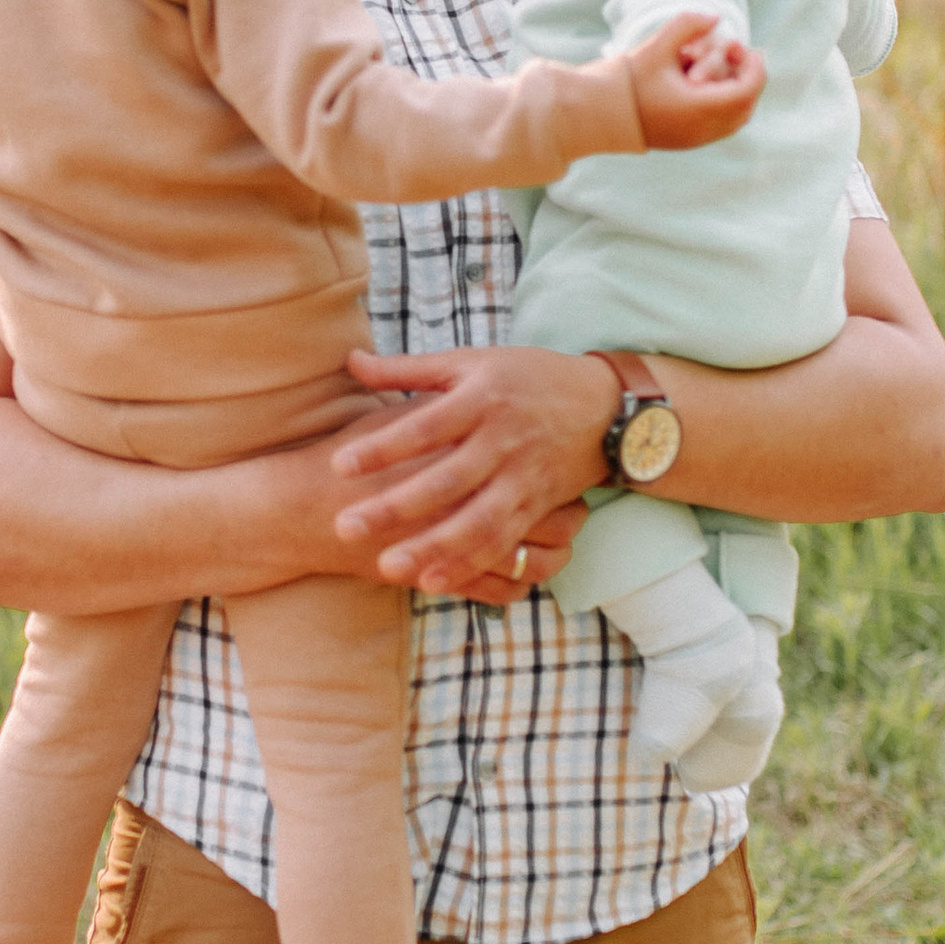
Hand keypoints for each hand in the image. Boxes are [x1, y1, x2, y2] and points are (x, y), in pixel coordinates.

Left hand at [330, 345, 616, 593]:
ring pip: (476, 522)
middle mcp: (503, 440)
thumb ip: (409, 369)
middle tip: (344, 526)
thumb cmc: (528, 377)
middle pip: (445, 482)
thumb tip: (351, 361)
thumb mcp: (472, 362)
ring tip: (387, 567)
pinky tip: (433, 582)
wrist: (606, 406)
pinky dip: (469, 565)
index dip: (383, 448)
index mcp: (482, 399)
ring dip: (433, 549)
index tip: (339, 466)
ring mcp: (524, 478)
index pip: (424, 427)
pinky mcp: (539, 507)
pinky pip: (503, 542)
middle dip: (394, 508)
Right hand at [621, 10, 764, 148]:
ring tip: (722, 66)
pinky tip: (709, 83)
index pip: (747, 90)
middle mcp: (702, 130)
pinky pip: (720, 126)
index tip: (738, 45)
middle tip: (734, 52)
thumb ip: (689, 24)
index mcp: (698, 109)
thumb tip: (716, 17)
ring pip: (736, 119)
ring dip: (737, 91)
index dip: (752, 65)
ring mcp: (695, 140)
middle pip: (746, 106)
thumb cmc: (625, 79)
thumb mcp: (656, 45)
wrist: (596, 114)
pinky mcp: (686, 143)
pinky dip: (725, 104)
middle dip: (747, 77)